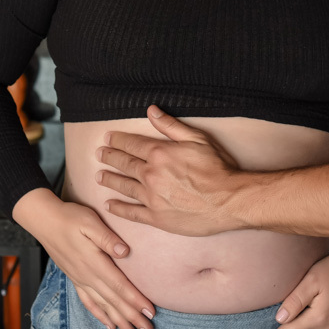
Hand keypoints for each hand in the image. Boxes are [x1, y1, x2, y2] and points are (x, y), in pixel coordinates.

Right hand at [12, 189, 155, 328]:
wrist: (44, 221)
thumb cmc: (70, 217)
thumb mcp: (90, 221)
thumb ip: (107, 238)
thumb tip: (125, 251)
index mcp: (94, 262)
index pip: (119, 285)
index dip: (136, 300)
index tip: (151, 312)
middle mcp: (87, 275)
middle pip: (114, 301)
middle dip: (132, 317)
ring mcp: (80, 279)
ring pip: (102, 306)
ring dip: (118, 321)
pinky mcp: (75, 279)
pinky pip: (88, 302)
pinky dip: (100, 315)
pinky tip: (109, 326)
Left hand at [96, 106, 243, 236]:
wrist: (229, 201)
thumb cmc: (217, 168)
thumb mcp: (197, 139)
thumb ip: (171, 125)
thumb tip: (151, 110)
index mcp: (159, 153)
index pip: (131, 144)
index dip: (117, 140)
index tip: (108, 139)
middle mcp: (150, 174)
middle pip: (124, 163)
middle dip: (109, 157)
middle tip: (99, 154)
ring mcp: (151, 197)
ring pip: (124, 186)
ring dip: (110, 180)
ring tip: (99, 176)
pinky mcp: (157, 217)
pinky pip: (132, 212)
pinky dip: (119, 208)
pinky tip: (110, 205)